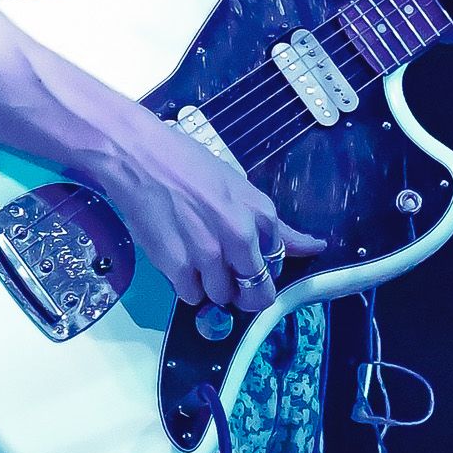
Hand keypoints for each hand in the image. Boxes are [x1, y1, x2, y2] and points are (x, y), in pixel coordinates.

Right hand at [97, 115, 324, 312]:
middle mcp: (239, 236)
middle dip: (245, 292)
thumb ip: (276, 226)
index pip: (278, 263)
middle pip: (257, 292)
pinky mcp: (178, 266)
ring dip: (212, 287)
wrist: (138, 156)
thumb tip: (314, 247)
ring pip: (222, 296)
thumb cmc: (186, 163)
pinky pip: (191, 297)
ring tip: (196, 258)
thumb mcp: (239, 186)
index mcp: (260, 213)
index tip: (247, 259)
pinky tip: (179, 260)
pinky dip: (187, 287)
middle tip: (228, 277)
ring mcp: (208, 254)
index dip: (262, 265)